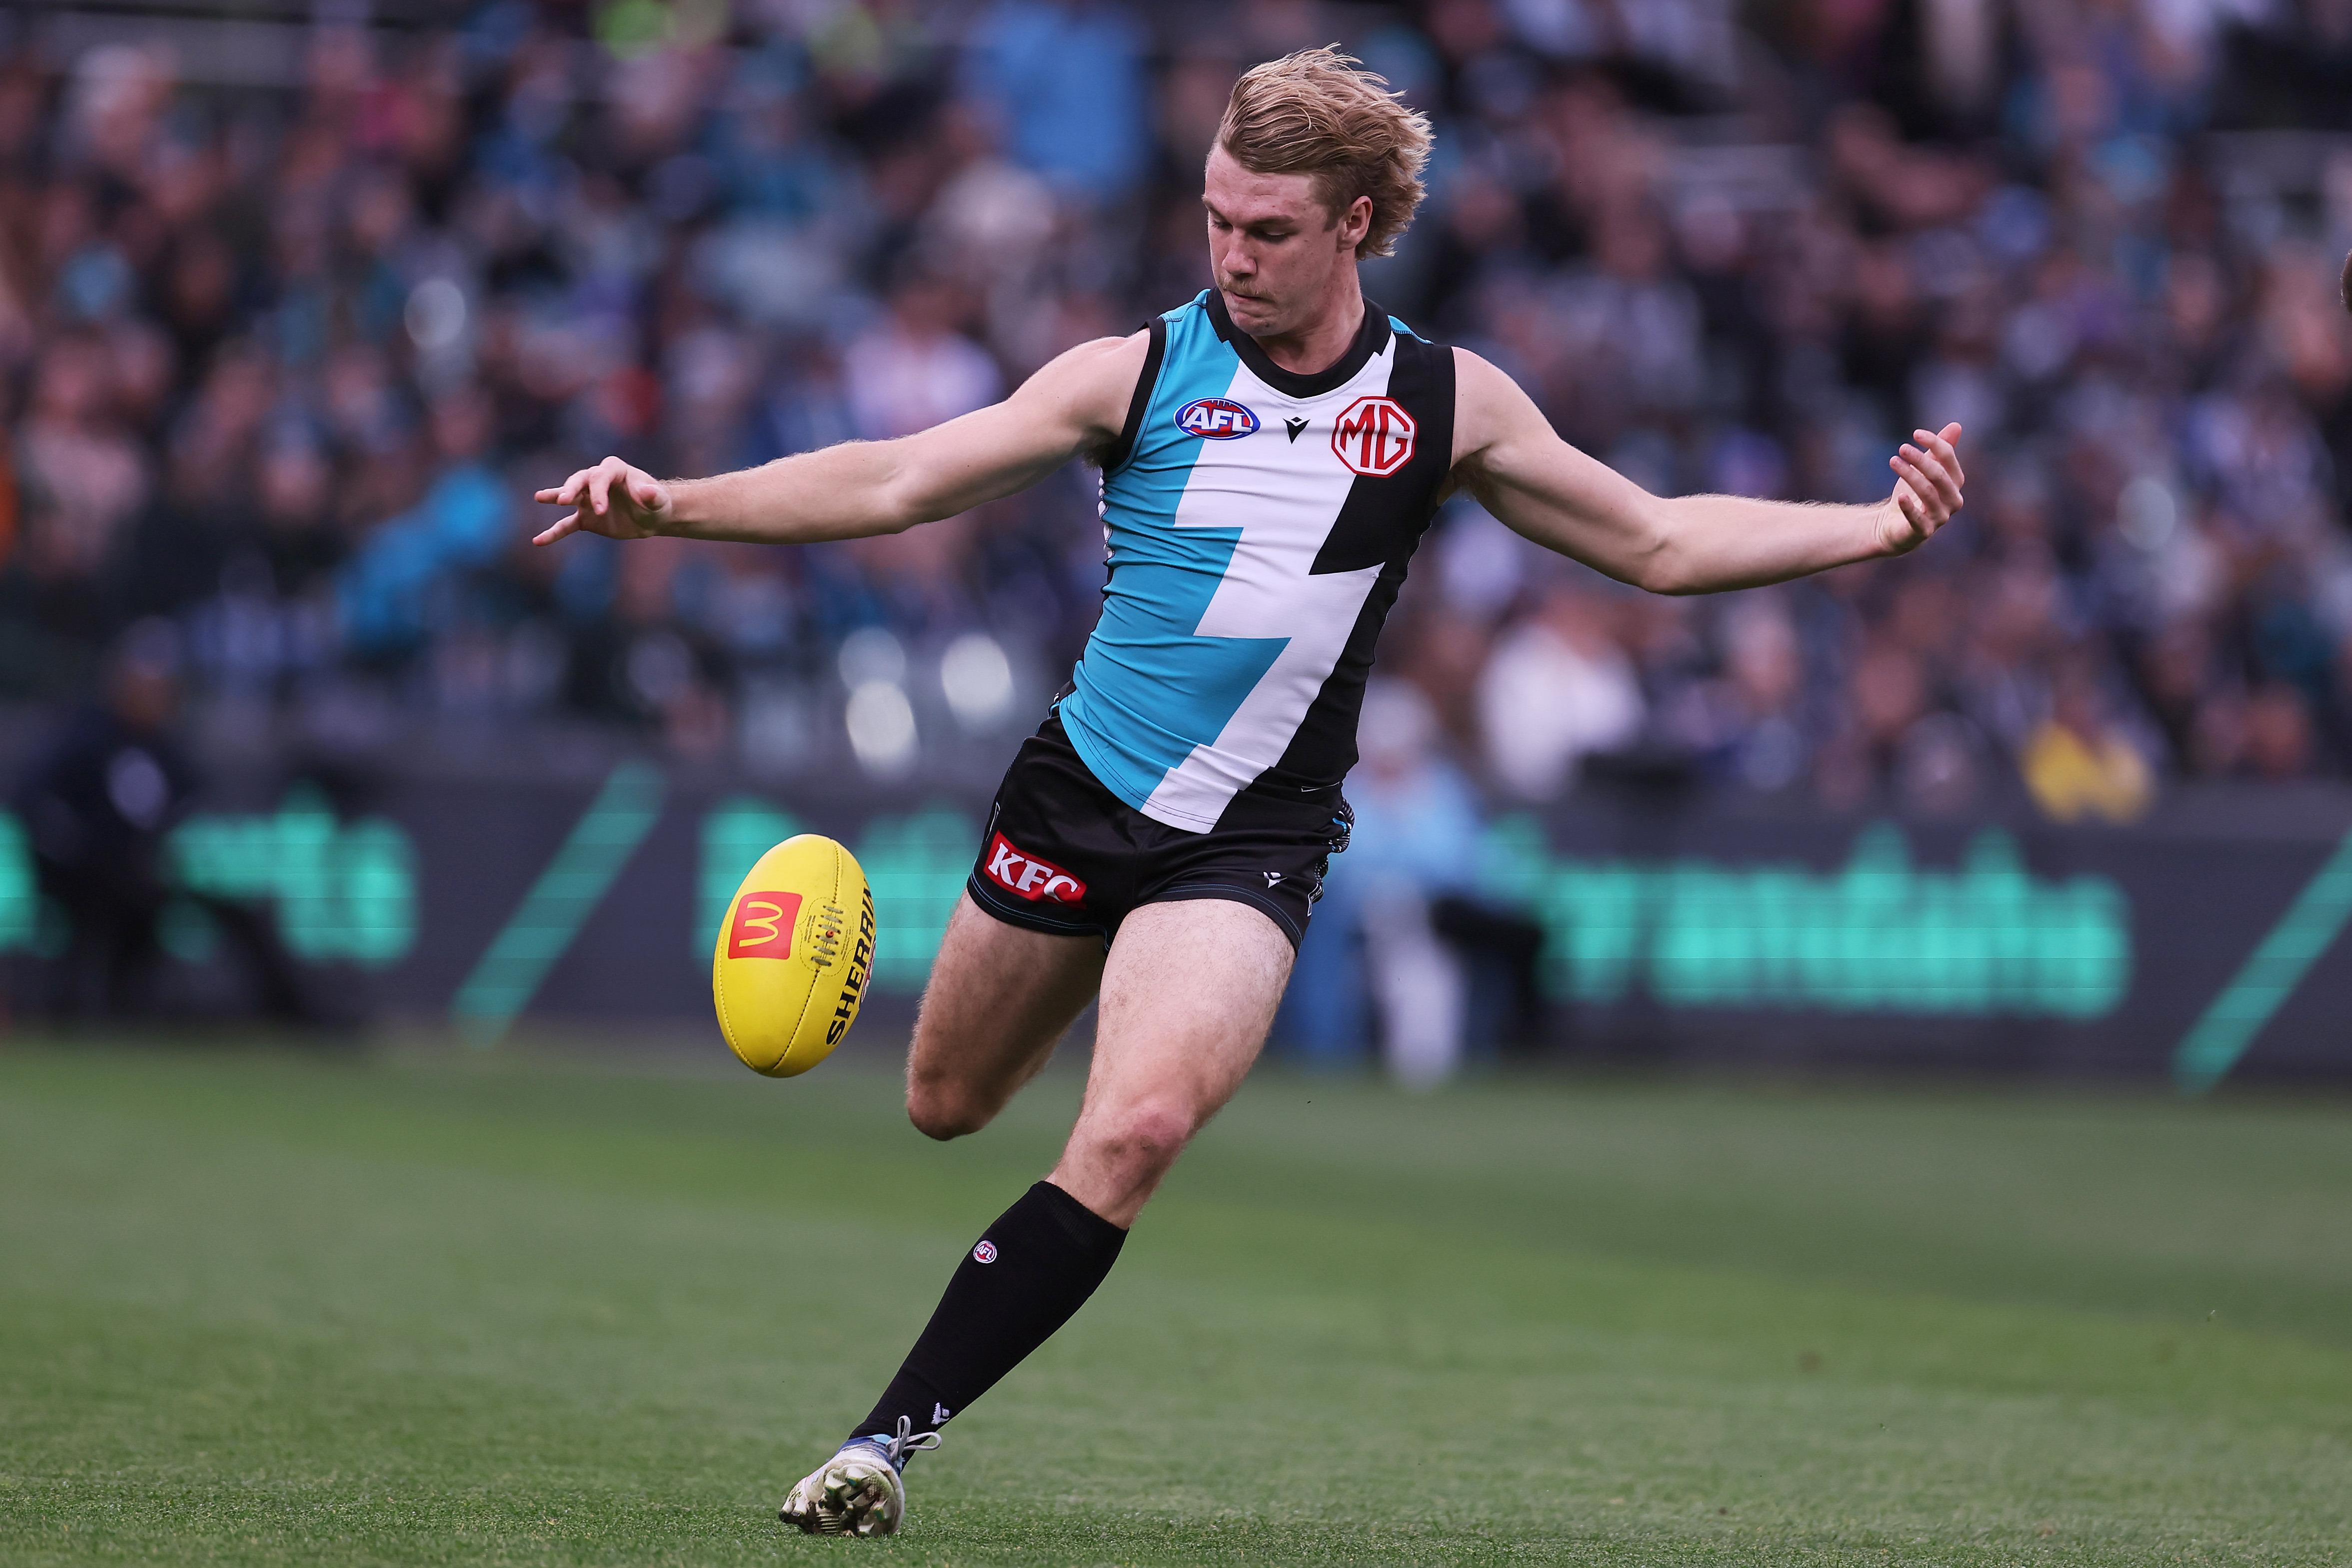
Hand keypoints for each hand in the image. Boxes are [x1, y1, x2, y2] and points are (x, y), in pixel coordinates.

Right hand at [532, 456, 673, 544]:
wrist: (653, 516)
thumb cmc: (656, 502)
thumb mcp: (658, 500)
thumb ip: (652, 495)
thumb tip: (647, 492)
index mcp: (614, 470)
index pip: (600, 477)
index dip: (598, 492)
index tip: (601, 510)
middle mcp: (597, 481)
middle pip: (579, 481)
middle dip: (571, 489)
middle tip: (563, 500)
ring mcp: (588, 500)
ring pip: (569, 496)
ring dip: (555, 497)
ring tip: (540, 497)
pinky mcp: (586, 518)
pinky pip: (566, 525)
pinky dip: (554, 533)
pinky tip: (539, 540)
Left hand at [1879, 423, 1964, 556]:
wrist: (1895, 525)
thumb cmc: (1912, 493)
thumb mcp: (1924, 469)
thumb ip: (1940, 450)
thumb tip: (1956, 425)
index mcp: (1955, 482)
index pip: (1949, 458)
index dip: (1935, 443)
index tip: (1916, 433)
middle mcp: (1953, 500)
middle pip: (1939, 475)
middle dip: (1921, 459)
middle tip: (1902, 448)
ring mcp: (1940, 517)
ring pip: (1927, 493)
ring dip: (1910, 475)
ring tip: (1893, 461)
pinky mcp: (1924, 531)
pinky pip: (1918, 519)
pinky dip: (1910, 507)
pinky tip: (1900, 496)